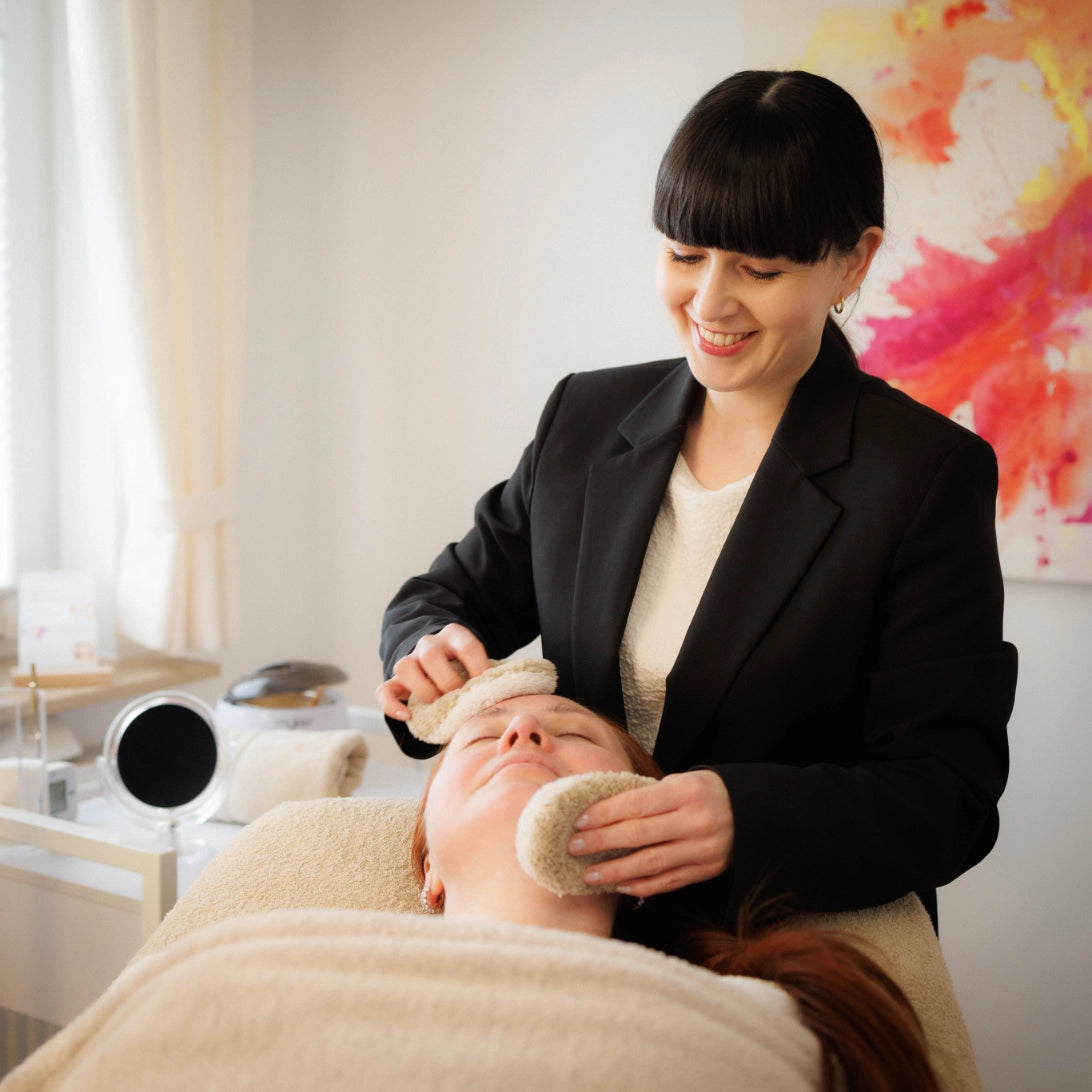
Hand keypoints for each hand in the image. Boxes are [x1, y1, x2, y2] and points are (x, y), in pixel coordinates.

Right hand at [375, 623, 490, 719]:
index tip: (486, 685)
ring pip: (404, 666)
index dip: (478, 667)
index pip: (467, 646)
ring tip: (438, 704)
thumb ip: (486, 674)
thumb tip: (503, 696)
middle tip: (459, 697)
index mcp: (454, 636)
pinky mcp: (396, 681)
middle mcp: (429, 644)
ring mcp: (410, 660)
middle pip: (431, 654)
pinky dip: (392, 706)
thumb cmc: (465, 664)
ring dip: (423, 689)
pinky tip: (408, 716)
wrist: (439, 655)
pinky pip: (383, 691)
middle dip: (448, 681)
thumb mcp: (477, 660)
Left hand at [567, 770, 732, 897]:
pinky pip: (668, 882)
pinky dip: (642, 886)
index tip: (579, 821)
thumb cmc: (701, 792)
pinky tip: (621, 887)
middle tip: (573, 847)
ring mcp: (702, 849)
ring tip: (590, 875)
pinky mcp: (706, 871)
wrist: (748, 810)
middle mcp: (695, 821)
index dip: (604, 813)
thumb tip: (599, 812)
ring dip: (616, 871)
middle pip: (639, 834)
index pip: (636, 804)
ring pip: (651, 864)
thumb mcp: (679, 782)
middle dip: (602, 842)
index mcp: (686, 792)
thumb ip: (646, 797)